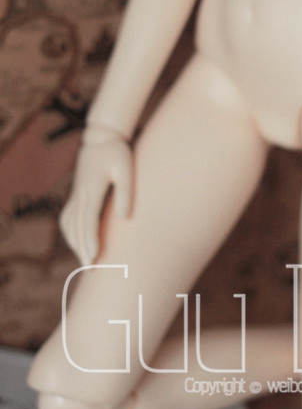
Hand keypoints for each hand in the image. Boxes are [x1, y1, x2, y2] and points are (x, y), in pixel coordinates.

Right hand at [59, 137, 132, 265]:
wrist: (101, 138)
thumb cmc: (117, 152)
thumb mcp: (125, 168)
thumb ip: (126, 192)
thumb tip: (124, 217)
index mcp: (91, 189)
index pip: (89, 220)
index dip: (91, 240)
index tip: (94, 257)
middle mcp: (80, 194)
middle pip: (78, 227)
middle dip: (83, 249)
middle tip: (90, 270)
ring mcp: (76, 194)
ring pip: (70, 224)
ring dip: (76, 243)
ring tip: (85, 261)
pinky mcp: (76, 194)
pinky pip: (68, 218)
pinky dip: (71, 233)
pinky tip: (77, 242)